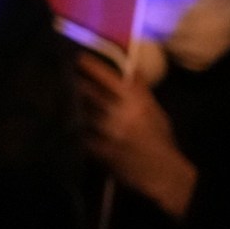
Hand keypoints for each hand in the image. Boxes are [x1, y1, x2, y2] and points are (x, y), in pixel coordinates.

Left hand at [78, 58, 196, 219]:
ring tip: (70, 101)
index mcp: (137, 102)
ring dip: (77, 107)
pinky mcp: (98, 148)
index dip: (93, 66)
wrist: (161, 171)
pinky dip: (79, 129)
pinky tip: (78, 127)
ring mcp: (108, 131)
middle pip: (89, 92)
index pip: (110, 77)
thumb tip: (130, 69)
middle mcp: (121, 113)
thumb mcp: (154, 111)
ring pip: (83, 111)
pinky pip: (82, 133)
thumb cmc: (159, 139)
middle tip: (68, 76)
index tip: (79, 57)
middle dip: (78, 84)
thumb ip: (140, 92)